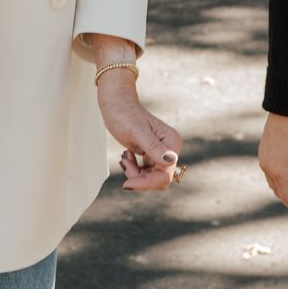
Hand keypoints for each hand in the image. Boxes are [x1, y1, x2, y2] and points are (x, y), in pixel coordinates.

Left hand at [94, 67, 182, 190]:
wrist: (116, 104)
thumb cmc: (124, 114)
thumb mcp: (137, 132)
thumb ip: (154, 147)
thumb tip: (171, 160)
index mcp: (171, 143)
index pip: (164, 175)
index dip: (146, 183)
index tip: (126, 184)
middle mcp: (170, 149)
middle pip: (160, 179)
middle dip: (141, 178)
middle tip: (126, 162)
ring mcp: (162, 152)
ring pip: (152, 178)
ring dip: (136, 173)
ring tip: (126, 156)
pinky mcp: (153, 154)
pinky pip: (147, 172)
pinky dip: (135, 169)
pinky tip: (128, 155)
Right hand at [257, 113, 287, 214]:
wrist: (284, 113)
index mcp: (278, 172)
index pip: (286, 197)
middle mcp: (267, 169)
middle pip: (277, 192)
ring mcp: (262, 160)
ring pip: (272, 183)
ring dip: (283, 190)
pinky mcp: (262, 153)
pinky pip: (269, 173)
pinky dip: (278, 180)